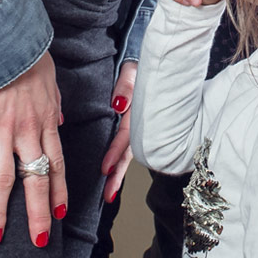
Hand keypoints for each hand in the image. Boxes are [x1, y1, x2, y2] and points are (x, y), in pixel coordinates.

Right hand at [0, 51, 66, 246]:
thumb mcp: (51, 82)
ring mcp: (4, 130)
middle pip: (36, 179)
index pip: (57, 164)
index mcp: (46, 123)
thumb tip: (58, 118)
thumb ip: (54, 105)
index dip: (58, 191)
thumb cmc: (29, 55)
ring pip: (4, 177)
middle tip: (38, 240)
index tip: (59, 213)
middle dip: (38, 213)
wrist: (8, 38)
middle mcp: (29, 132)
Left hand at [100, 60, 137, 202]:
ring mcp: (138, 128)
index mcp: (138, 113)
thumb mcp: (132, 71)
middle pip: (128, 154)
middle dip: (117, 175)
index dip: (115, 153)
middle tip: (107, 195)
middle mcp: (140, 124)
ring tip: (108, 195)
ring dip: (118, 174)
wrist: (152, 62)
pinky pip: (127, 148)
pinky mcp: (135, 128)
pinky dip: (120, 162)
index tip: (105, 169)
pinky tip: (113, 175)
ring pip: (128, 155)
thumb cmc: (140, 67)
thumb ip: (126, 87)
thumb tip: (118, 105)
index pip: (125, 137)